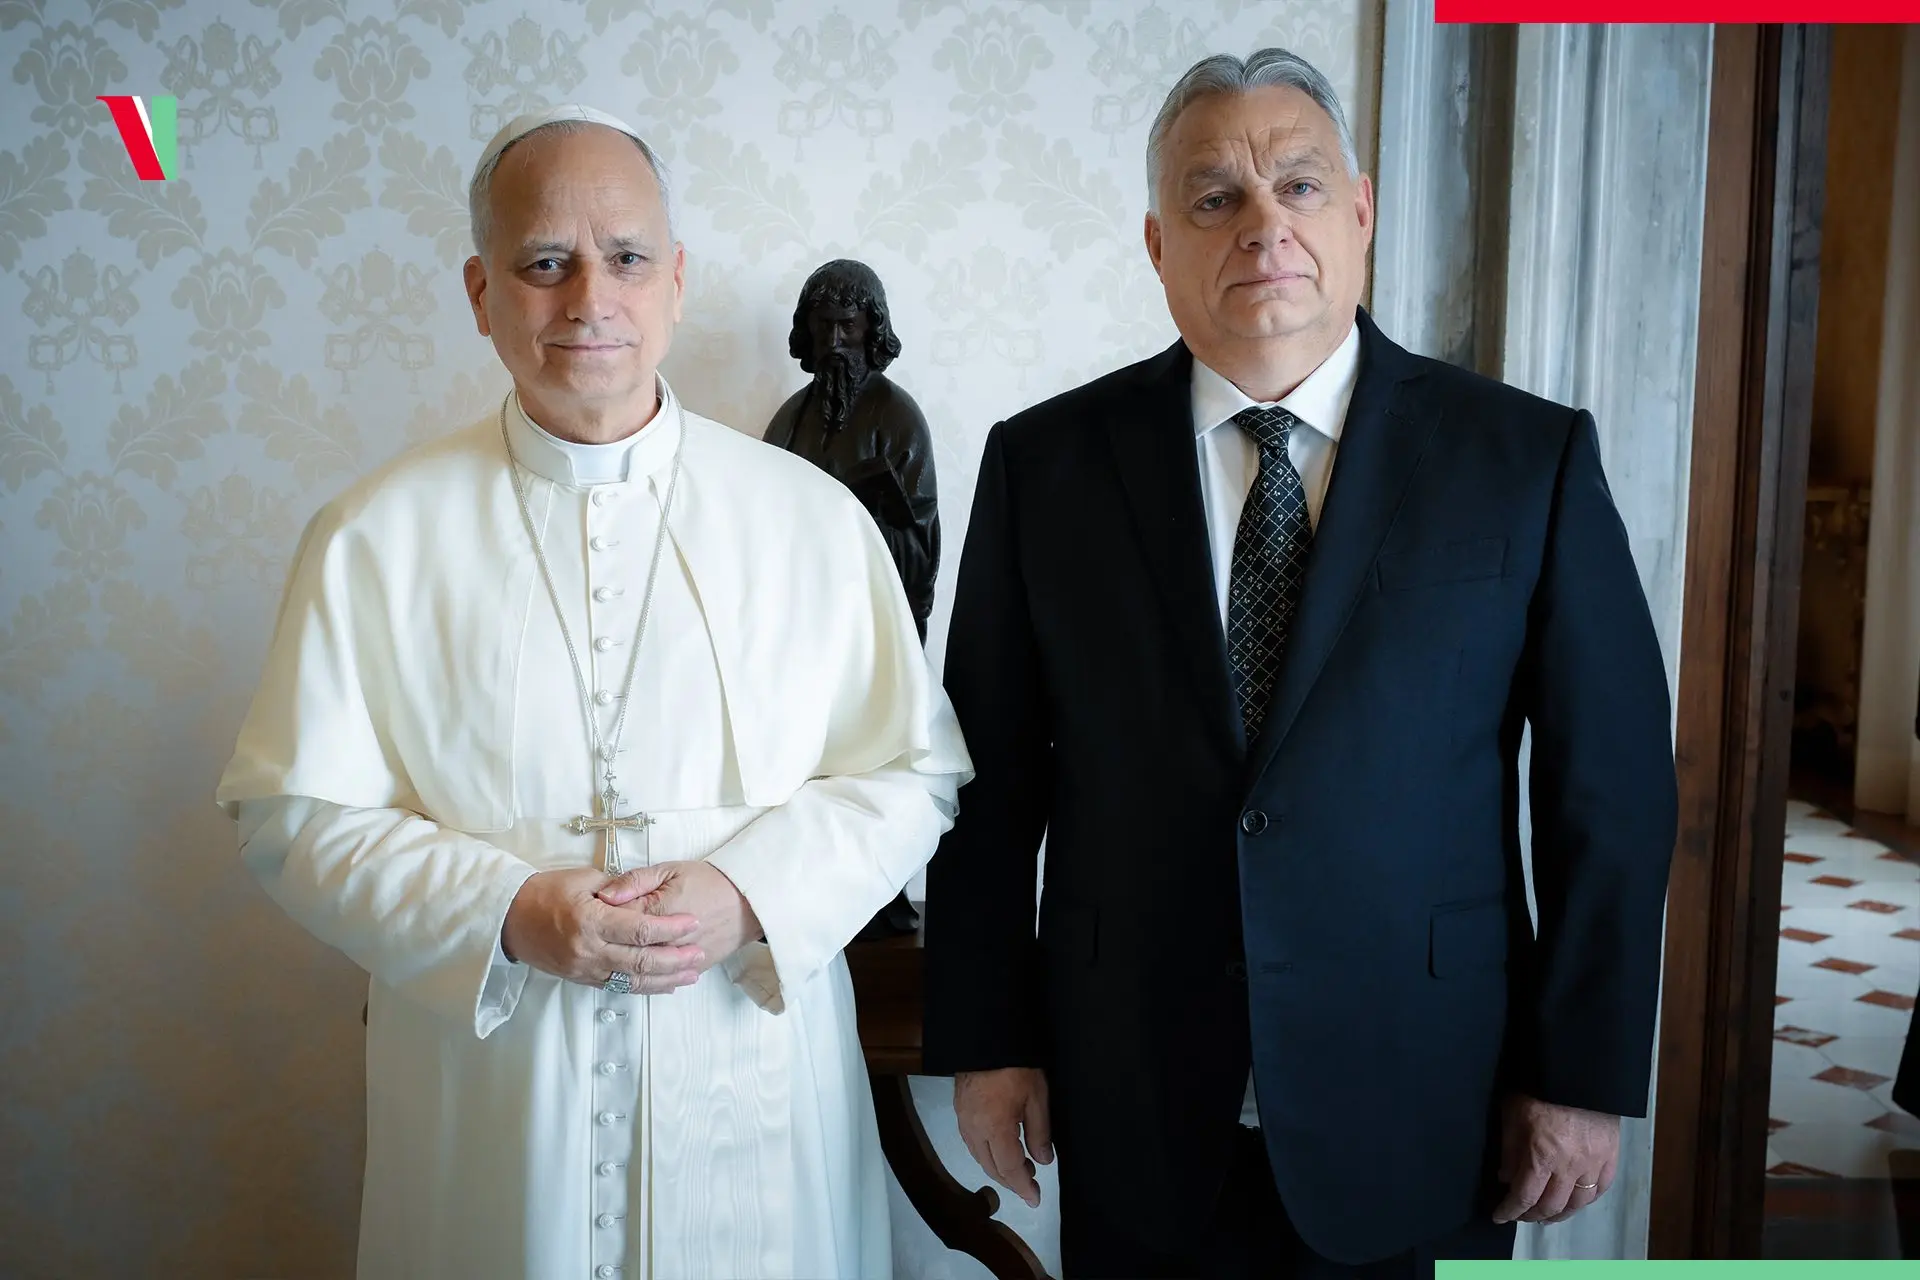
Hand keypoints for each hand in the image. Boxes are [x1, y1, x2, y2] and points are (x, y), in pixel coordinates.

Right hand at [501, 866, 703, 992]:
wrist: (509, 918)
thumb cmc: (546, 891)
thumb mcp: (584, 878)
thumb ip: (619, 889)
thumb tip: (647, 897)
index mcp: (592, 920)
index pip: (641, 929)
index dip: (672, 929)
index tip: (694, 923)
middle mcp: (589, 949)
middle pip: (642, 961)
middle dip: (676, 959)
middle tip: (699, 954)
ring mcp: (585, 969)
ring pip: (633, 980)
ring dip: (665, 979)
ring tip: (691, 975)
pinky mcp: (581, 979)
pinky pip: (618, 987)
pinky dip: (643, 987)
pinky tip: (663, 984)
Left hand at [597, 860, 761, 975]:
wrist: (748, 900)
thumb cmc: (709, 881)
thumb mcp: (670, 870)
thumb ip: (635, 881)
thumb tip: (605, 894)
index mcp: (656, 910)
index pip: (616, 920)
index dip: (599, 918)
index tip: (589, 914)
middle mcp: (664, 940)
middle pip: (624, 950)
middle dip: (606, 948)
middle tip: (594, 942)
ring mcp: (677, 958)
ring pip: (641, 972)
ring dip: (619, 969)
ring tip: (605, 962)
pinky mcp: (690, 969)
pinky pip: (662, 982)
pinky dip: (646, 982)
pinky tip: (632, 977)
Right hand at [953, 1067, 1052, 1208]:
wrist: (986, 1036)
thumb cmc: (1015, 1065)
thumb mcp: (1037, 1098)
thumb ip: (1040, 1133)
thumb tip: (1043, 1161)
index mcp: (995, 1128)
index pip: (1010, 1169)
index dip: (1023, 1187)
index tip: (1035, 1199)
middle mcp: (974, 1129)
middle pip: (992, 1168)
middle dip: (1012, 1181)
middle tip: (1031, 1185)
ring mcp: (963, 1120)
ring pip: (979, 1157)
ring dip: (999, 1168)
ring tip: (1020, 1168)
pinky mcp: (959, 1111)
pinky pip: (972, 1143)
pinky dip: (987, 1154)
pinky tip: (1000, 1150)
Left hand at [1491, 1093, 1619, 1223]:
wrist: (1577, 1070)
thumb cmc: (1538, 1089)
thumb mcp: (1512, 1116)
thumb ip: (1509, 1151)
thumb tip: (1506, 1179)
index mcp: (1542, 1156)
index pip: (1525, 1197)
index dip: (1510, 1210)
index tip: (1499, 1216)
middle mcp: (1570, 1166)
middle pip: (1552, 1205)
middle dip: (1532, 1215)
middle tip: (1522, 1215)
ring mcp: (1594, 1163)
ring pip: (1579, 1202)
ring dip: (1561, 1213)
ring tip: (1548, 1214)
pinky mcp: (1611, 1155)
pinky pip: (1601, 1188)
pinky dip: (1586, 1199)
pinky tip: (1576, 1199)